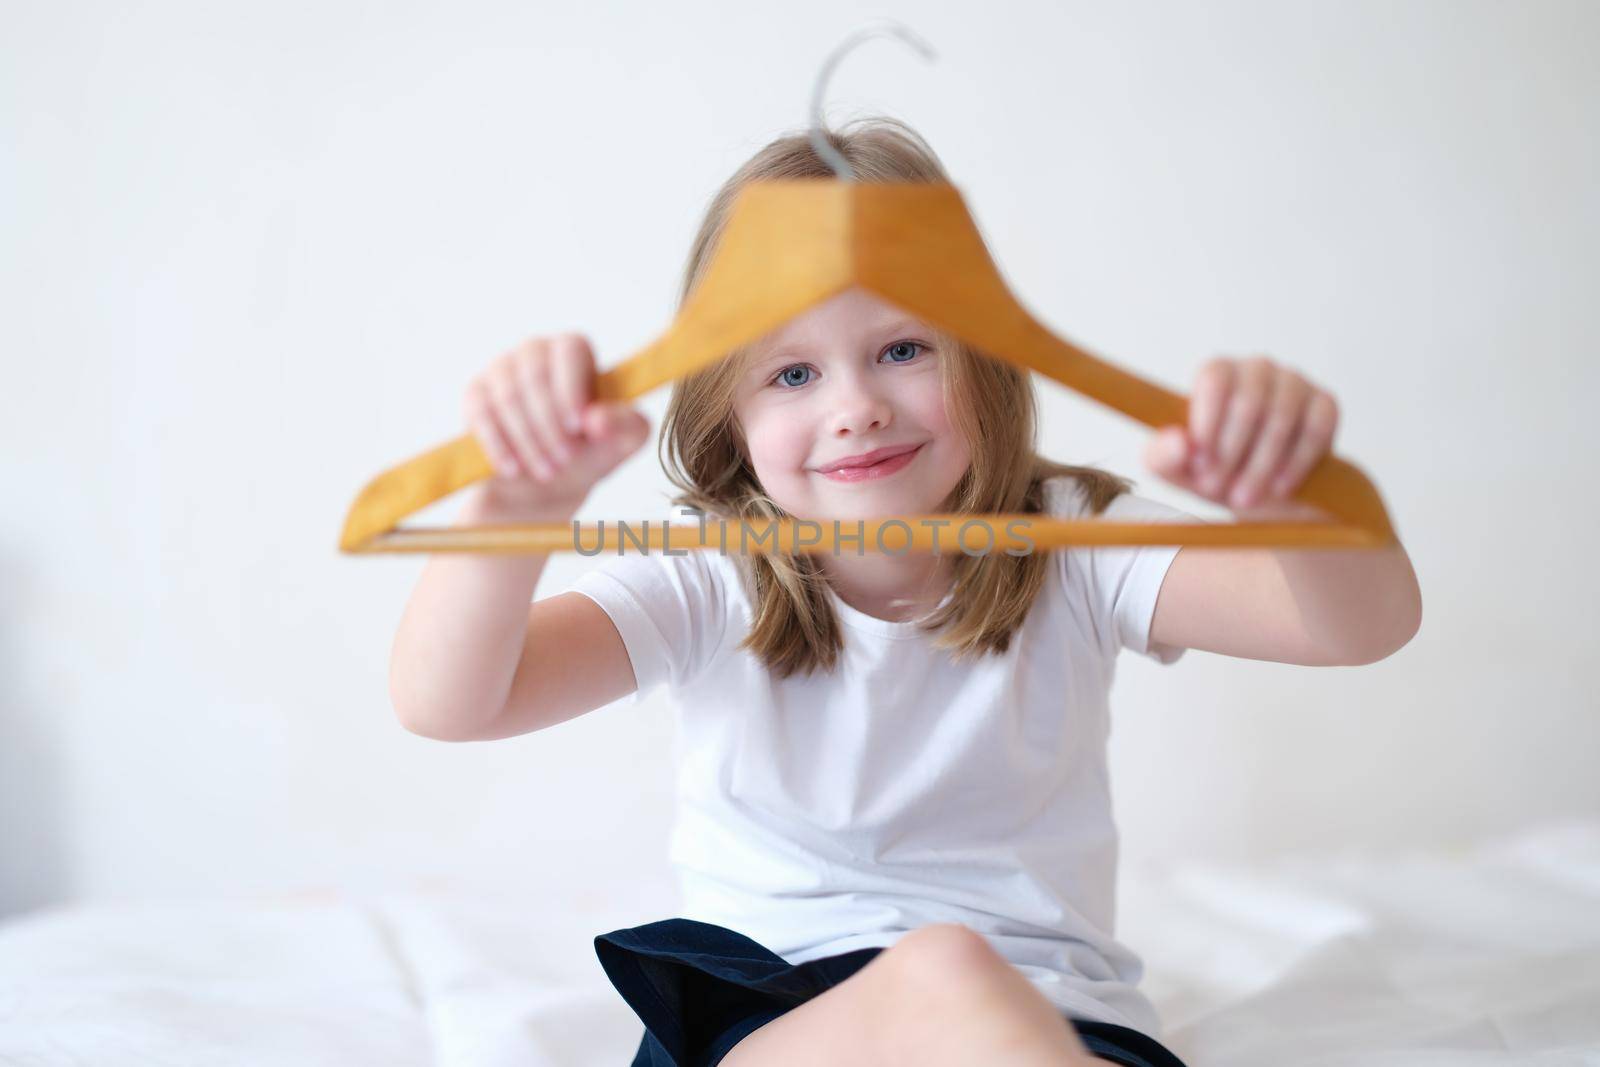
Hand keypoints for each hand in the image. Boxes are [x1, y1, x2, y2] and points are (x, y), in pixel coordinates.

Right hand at [463, 333, 650, 513]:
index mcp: (574, 351)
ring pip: (508, 396)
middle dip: (549, 425)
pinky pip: (481, 412)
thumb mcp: (621, 444)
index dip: (571, 387)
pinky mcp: (476, 393)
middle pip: (536, 375)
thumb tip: (597, 419)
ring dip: (528, 440)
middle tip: (562, 462)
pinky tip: (513, 469)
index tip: (577, 427)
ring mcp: (501, 369)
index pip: (570, 350)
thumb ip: (627, 427)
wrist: (544, 484)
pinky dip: (498, 444)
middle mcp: (535, 351)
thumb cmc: (589, 453)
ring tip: (545, 471)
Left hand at [1143, 355, 1339, 519]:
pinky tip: (1280, 488)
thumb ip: (1164, 456)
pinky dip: (1296, 462)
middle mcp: (1257, 369)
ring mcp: (1294, 384)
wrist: (1264, 496)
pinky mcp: (1325, 405)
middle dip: (1230, 452)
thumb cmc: (1214, 473)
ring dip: (1260, 464)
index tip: (1199, 463)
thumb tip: (1180, 443)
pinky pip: (1315, 428)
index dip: (1207, 422)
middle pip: (1248, 401)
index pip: (1214, 380)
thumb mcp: (1179, 471)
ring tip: (1243, 498)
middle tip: (1216, 489)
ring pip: (1281, 417)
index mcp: (1217, 373)